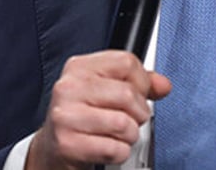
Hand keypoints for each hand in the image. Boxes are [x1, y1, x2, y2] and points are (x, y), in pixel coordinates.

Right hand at [26, 50, 171, 169]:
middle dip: (139, 112)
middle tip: (132, 118)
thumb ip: (138, 83)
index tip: (138, 93)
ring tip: (120, 134)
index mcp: (79, 67)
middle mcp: (69, 87)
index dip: (142, 81)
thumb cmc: (82, 115)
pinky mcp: (68, 144)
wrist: (53, 147)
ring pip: (123, 123)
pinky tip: (109, 147)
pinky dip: (120, 152)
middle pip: (127, 94)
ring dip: (130, 135)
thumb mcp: (105, 89)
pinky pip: (114, 149)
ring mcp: (66, 116)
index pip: (126, 62)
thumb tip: (163, 85)